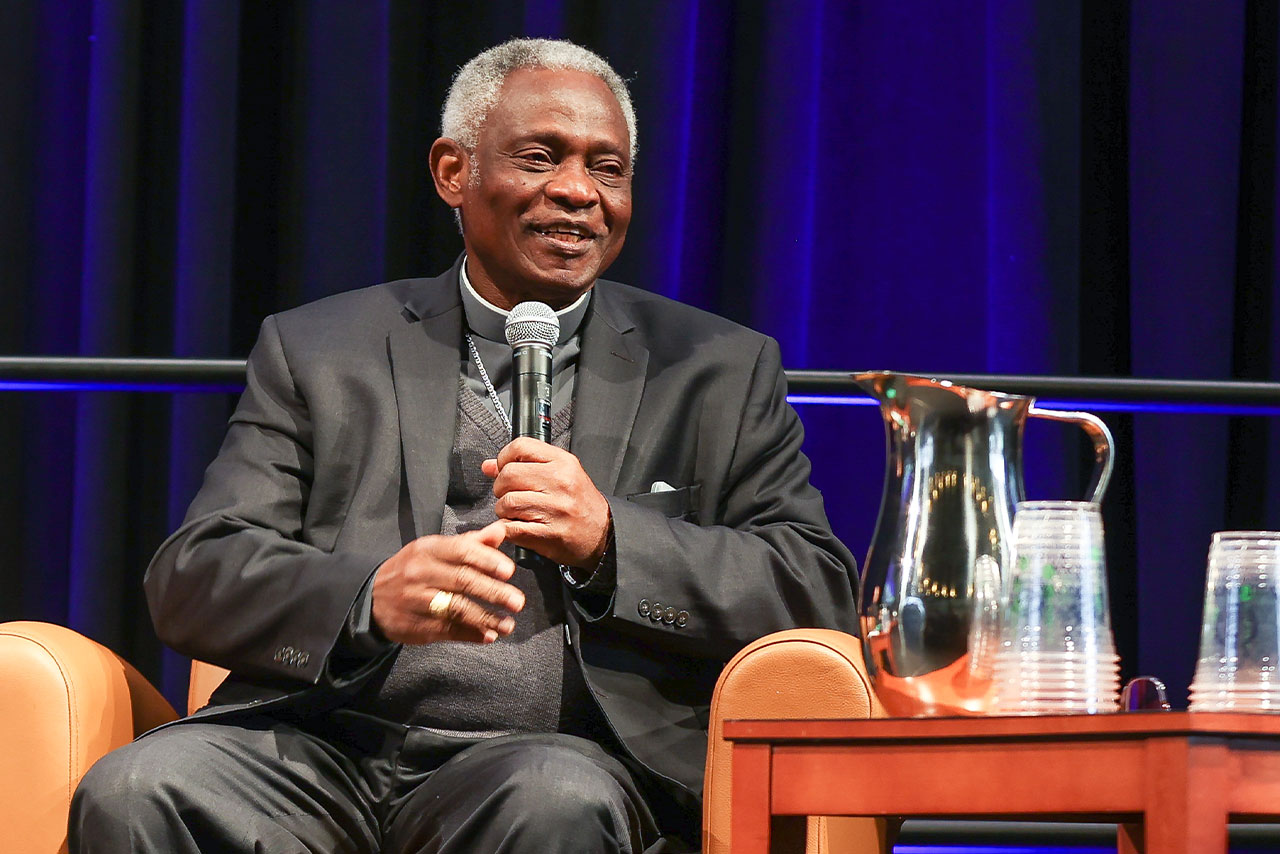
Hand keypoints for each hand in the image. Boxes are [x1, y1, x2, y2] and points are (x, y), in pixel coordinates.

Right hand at [371, 520, 523, 644]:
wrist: (371, 598)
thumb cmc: (413, 569)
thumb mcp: (435, 550)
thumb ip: (471, 543)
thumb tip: (501, 531)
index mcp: (428, 550)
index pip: (461, 552)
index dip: (487, 561)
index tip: (509, 571)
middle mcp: (420, 573)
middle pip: (462, 581)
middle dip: (493, 592)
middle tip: (518, 601)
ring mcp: (416, 601)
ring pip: (456, 609)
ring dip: (486, 618)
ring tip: (508, 624)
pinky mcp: (415, 626)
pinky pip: (448, 630)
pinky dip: (471, 634)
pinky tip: (489, 636)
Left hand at [482, 437, 610, 567]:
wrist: (603, 533)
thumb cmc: (580, 503)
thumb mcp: (561, 474)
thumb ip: (525, 465)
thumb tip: (489, 465)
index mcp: (563, 463)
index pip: (520, 447)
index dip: (504, 458)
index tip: (504, 468)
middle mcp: (560, 483)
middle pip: (508, 475)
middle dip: (501, 488)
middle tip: (510, 494)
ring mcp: (555, 509)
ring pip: (506, 503)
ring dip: (504, 511)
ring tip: (516, 512)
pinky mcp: (548, 534)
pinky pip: (512, 528)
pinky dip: (508, 528)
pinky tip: (519, 526)